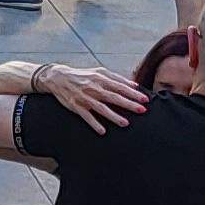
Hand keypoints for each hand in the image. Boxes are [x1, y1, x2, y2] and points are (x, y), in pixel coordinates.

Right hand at [31, 61, 151, 131]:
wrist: (59, 77)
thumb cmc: (83, 76)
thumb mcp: (99, 72)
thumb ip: (117, 78)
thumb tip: (134, 84)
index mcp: (101, 78)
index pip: (120, 86)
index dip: (133, 93)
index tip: (145, 99)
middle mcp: (94, 88)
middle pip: (114, 97)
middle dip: (128, 104)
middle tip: (141, 110)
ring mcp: (84, 98)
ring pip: (101, 108)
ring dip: (114, 116)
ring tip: (125, 123)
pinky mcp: (76, 106)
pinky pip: (86, 116)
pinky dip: (94, 124)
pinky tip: (102, 131)